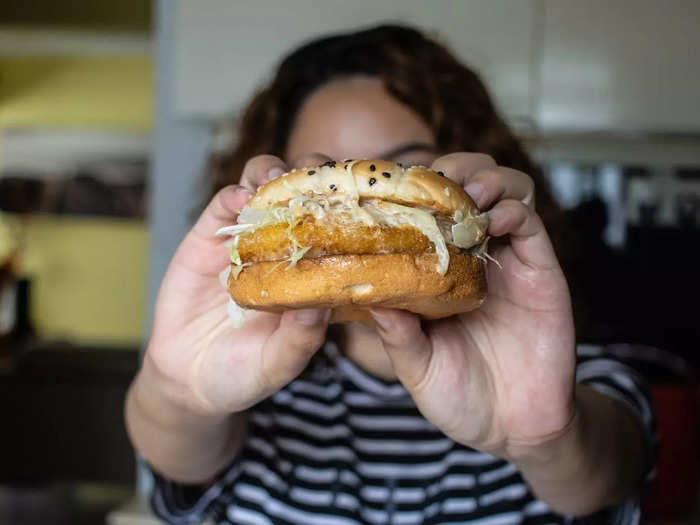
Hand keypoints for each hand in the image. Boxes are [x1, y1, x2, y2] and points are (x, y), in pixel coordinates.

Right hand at [145, 154, 333, 416]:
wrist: (187, 378)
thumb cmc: (244, 373)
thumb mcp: (277, 364)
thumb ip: (300, 338)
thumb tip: (322, 305)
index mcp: (315, 274)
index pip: (342, 229)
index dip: (353, 210)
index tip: (362, 199)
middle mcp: (286, 248)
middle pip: (308, 196)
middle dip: (317, 179)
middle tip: (321, 181)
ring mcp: (249, 239)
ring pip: (267, 188)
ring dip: (276, 175)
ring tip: (280, 182)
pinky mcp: (210, 237)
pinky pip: (224, 204)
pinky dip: (234, 193)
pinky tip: (241, 198)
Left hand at [370, 153, 575, 458]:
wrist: (514, 428)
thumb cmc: (460, 396)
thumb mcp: (417, 367)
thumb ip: (397, 335)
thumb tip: (365, 296)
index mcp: (437, 273)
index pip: (424, 211)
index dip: (410, 191)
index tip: (388, 187)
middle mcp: (472, 258)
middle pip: (466, 185)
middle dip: (450, 171)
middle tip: (432, 181)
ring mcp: (507, 261)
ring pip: (503, 190)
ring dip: (482, 178)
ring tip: (464, 194)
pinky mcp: (540, 271)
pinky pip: (530, 223)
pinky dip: (512, 209)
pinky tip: (491, 221)